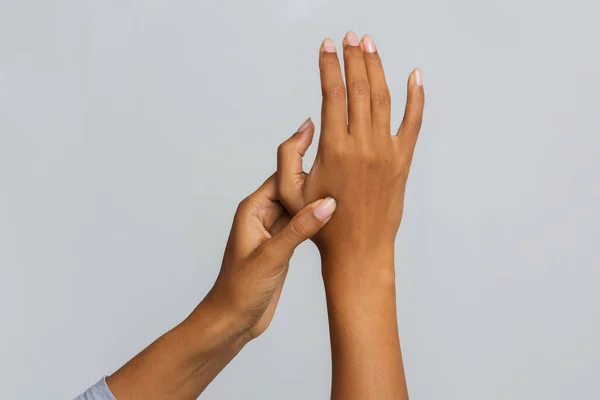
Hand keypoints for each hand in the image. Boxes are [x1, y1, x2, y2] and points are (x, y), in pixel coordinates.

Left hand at [205, 174, 336, 337]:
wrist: (233, 320)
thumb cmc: (239, 289)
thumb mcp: (272, 256)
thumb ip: (299, 229)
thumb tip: (327, 204)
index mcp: (252, 210)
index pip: (281, 177)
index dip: (304, 165)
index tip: (329, 156)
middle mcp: (261, 216)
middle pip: (292, 190)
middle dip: (315, 184)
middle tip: (344, 176)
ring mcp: (273, 232)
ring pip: (298, 208)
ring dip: (317, 204)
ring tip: (345, 194)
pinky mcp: (282, 247)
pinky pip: (301, 226)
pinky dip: (316, 223)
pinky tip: (334, 220)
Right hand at [276, 32, 423, 264]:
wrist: (359, 249)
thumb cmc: (323, 225)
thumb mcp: (290, 192)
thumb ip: (288, 154)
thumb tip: (308, 122)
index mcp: (334, 149)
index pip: (333, 94)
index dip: (329, 66)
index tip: (327, 46)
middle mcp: (362, 144)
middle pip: (360, 88)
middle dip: (353, 58)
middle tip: (350, 37)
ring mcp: (386, 152)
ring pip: (384, 98)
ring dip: (377, 68)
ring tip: (370, 45)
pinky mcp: (402, 161)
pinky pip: (414, 122)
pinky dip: (417, 97)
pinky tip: (415, 76)